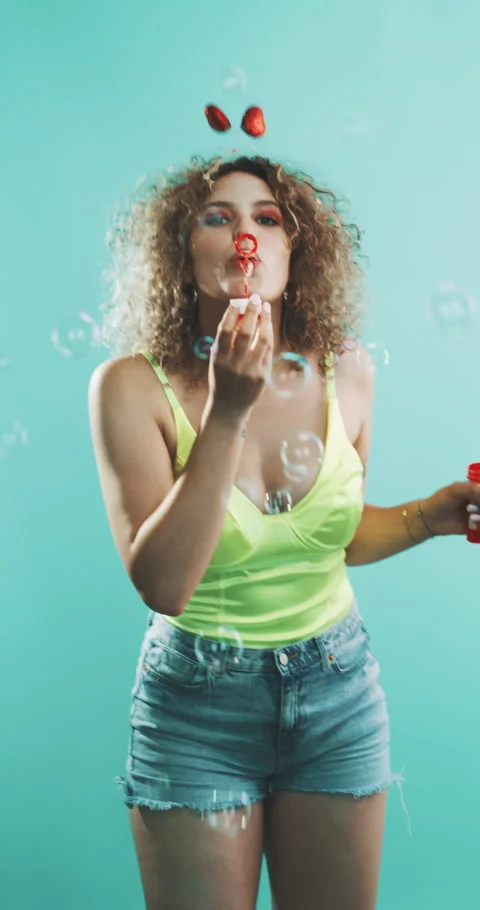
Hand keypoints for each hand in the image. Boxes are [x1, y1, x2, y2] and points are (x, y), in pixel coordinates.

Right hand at [208, 297, 272, 417]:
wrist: (229, 407)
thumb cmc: (221, 379)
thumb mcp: (216, 361)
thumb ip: (225, 341)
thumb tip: (238, 314)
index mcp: (219, 358)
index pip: (226, 330)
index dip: (232, 314)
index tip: (238, 302)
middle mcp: (234, 364)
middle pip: (246, 332)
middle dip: (252, 312)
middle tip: (256, 299)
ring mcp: (250, 370)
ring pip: (262, 339)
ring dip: (265, 321)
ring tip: (265, 308)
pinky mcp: (262, 375)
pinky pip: (267, 350)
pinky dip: (268, 335)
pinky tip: (267, 325)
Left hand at [422, 482, 479, 535]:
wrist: (430, 519)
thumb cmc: (440, 501)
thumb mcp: (454, 491)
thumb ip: (470, 488)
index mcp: (475, 490)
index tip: (479, 500)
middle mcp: (479, 501)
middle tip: (470, 509)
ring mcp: (478, 514)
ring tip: (471, 517)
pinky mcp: (476, 526)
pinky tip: (471, 524)